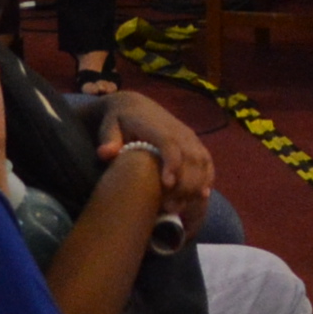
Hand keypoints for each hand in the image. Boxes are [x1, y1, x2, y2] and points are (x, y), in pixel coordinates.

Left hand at [98, 93, 212, 228]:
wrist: (135, 105)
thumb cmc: (119, 121)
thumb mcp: (109, 126)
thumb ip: (108, 139)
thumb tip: (105, 153)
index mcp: (156, 126)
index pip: (169, 143)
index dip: (172, 163)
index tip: (167, 185)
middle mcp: (178, 130)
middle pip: (191, 157)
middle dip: (186, 184)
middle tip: (170, 207)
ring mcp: (189, 136)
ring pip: (202, 160)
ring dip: (197, 184)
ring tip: (182, 206)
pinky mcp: (195, 142)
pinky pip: (207, 161)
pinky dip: (207, 178)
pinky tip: (201, 195)